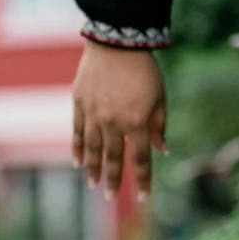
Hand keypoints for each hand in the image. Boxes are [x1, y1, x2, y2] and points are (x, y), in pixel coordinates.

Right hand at [72, 40, 167, 201]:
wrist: (116, 42)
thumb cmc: (143, 69)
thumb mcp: (159, 97)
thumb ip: (158, 126)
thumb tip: (161, 151)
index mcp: (136, 122)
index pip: (140, 159)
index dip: (142, 180)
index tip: (142, 197)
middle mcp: (112, 123)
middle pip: (113, 159)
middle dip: (113, 180)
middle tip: (110, 197)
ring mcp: (93, 115)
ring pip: (92, 149)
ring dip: (93, 169)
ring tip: (92, 184)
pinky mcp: (80, 106)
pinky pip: (78, 133)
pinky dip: (78, 149)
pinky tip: (78, 163)